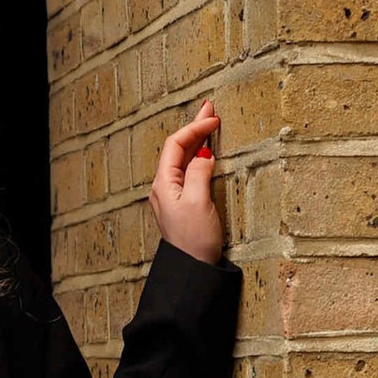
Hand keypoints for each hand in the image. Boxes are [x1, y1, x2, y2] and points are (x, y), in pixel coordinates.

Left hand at [150, 102, 226, 262]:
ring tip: (209, 123)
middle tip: (210, 108)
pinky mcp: (182, 204)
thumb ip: (199, 173)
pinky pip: (188, 171)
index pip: (175, 145)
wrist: (192, 270)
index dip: (194, 129)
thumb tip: (203, 155)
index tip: (214, 118)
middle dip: (194, 128)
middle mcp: (164, 187)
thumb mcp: (198, 202)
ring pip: (183, 159)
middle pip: (177, 149)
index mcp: (163, 183)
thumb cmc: (194, 240)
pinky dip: (198, 156)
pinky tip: (206, 152)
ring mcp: (172, 195)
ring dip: (196, 140)